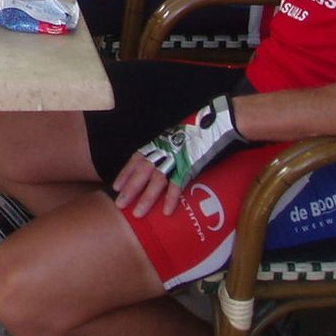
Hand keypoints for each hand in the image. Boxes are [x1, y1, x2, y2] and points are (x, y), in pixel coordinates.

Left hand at [121, 95, 247, 215]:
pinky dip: (171, 198)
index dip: (126, 172)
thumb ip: (168, 148)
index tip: (116, 186)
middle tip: (120, 205)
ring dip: (146, 198)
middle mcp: (165, 149)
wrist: (220, 123)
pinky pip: (178, 184)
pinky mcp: (191, 164)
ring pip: (156, 179)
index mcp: (160, 142)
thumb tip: (162, 162)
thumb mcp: (177, 137)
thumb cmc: (199, 130)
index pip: (137, 158)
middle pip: (142, 170)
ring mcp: (177, 157)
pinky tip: (165, 211)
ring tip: (137, 213)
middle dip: (130, 188)